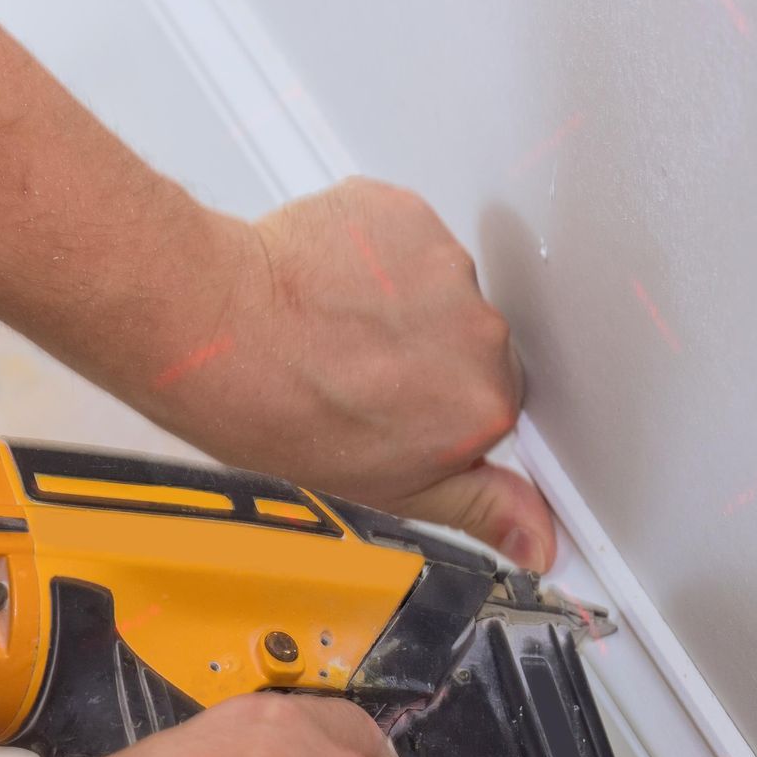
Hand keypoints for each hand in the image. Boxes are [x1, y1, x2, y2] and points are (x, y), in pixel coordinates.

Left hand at [133, 177, 555, 570]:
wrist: (218, 334)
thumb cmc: (284, 412)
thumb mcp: (393, 491)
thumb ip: (480, 509)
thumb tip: (538, 540)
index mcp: (486, 405)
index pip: (493, 402)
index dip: (442, 407)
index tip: (403, 409)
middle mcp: (480, 332)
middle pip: (471, 341)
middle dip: (428, 354)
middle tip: (363, 370)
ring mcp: (444, 268)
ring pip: (438, 286)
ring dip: (399, 301)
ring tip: (339, 326)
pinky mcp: (406, 216)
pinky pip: (404, 235)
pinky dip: (373, 253)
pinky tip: (331, 283)